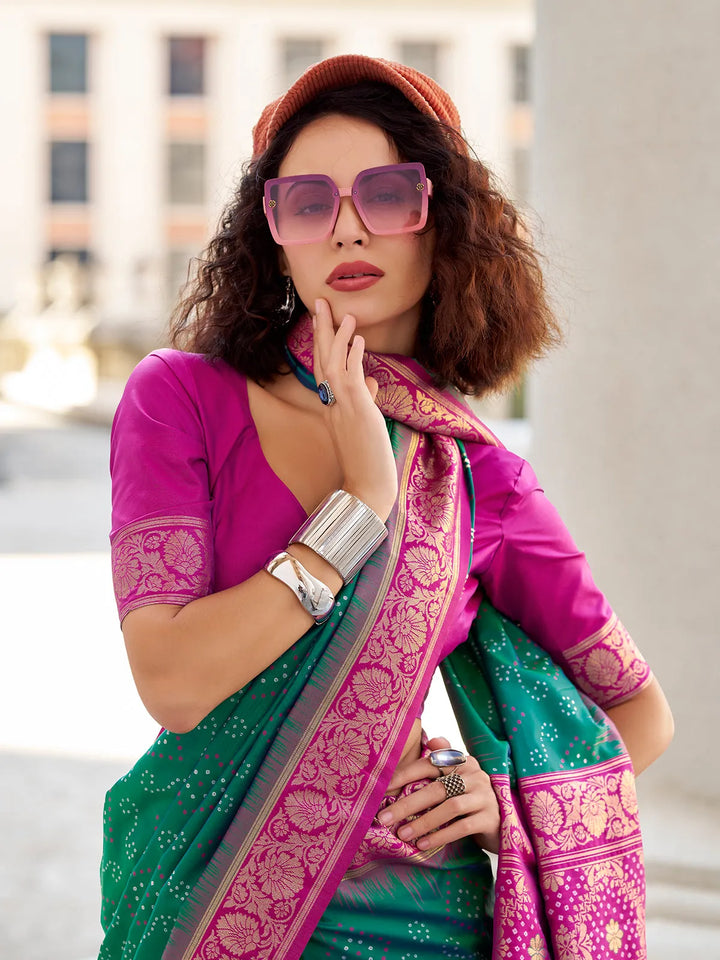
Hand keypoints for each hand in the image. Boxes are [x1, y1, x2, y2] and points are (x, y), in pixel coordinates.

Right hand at [313, 298, 397, 519]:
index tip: (326, 322)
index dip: (324, 345)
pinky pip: (350, 378)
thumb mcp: (367, 425)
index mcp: (333, 409)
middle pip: (322, 360)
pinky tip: (357, 338)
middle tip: (321, 302)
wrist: (367, 489)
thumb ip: (366, 401)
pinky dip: (353, 356)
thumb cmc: (368, 463)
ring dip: (337, 337)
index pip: (325, 370)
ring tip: (344, 312)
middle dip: (321, 330)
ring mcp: (342, 408)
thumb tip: (371, 380)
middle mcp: (332, 406)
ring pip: (332, 365)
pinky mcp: (355, 412)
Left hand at [377, 736, 500, 853]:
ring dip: (423, 822)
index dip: (405, 774)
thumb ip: (442, 762)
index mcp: (463, 761)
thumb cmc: (471, 800)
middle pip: (436, 788)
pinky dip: (440, 835)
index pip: (430, 764)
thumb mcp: (456, 780)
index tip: (383, 788)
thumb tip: (430, 741)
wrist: (503, 823)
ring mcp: (485, 795)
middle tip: (385, 818)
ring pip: (449, 807)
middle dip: (407, 804)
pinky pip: (462, 826)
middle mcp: (475, 775)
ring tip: (402, 834)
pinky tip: (423, 844)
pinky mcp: (491, 817)